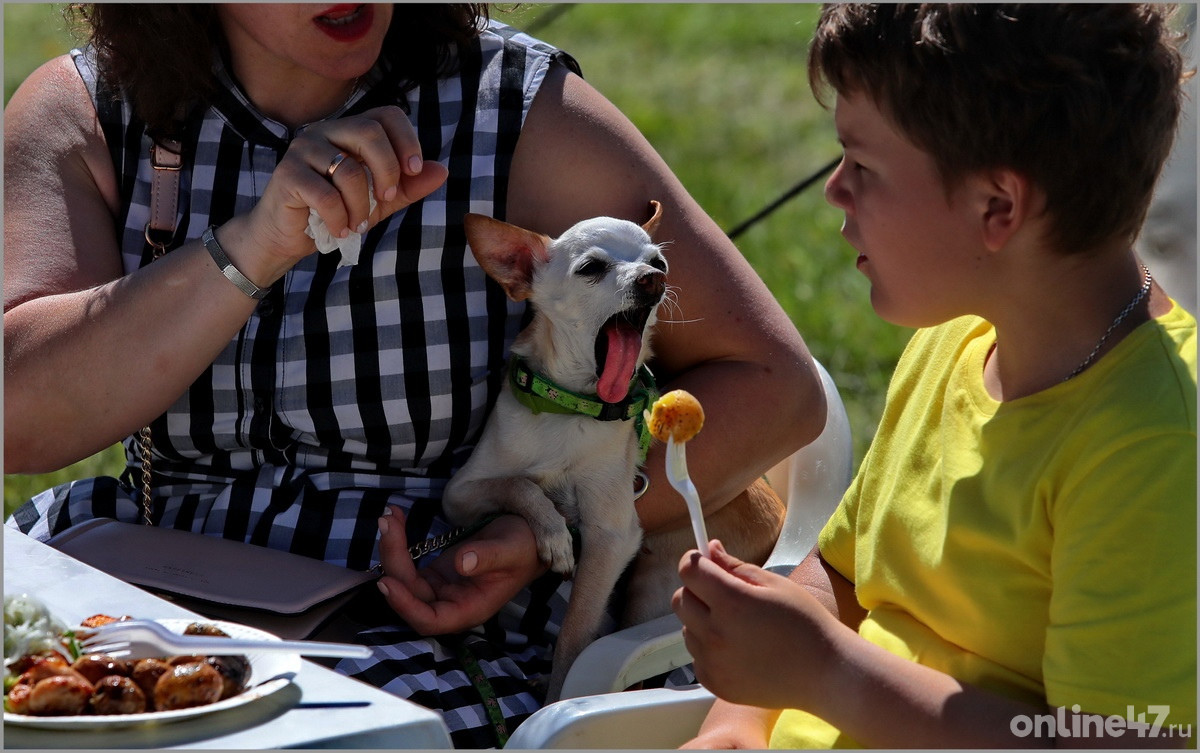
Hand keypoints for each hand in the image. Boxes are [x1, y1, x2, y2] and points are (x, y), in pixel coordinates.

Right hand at [239, 105, 448, 280]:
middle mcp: (326, 131)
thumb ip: (408, 187)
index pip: (387, 115)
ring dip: (361, 206)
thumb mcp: (379, 202)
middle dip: (388, 171)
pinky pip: (325, 194)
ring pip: (349, 169)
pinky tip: (340, 229)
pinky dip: (340, 218)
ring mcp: (303, 149)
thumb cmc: (335, 213)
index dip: (407, 141)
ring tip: (358, 224)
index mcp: (350, 131)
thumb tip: (441, 171)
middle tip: (387, 200)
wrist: (288, 237)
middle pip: (369, 132)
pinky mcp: (287, 174)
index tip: (413, 172)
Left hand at [375, 506, 548, 634]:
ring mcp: (441, 588)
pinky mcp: (437, 572)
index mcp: (469, 609)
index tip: (388, 581)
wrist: (531, 536)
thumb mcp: (511, 550)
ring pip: (405, 579)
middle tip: (387, 525)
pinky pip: (410, 563)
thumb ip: (487, 557)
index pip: (430, 620)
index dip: (405, 606)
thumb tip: (462, 563)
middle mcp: (451, 603)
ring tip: (389, 517)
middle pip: (410, 595)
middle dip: (393, 562)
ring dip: (392, 550)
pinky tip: (396, 518)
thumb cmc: (527, 547)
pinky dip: (399, 543)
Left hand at [672, 540, 839, 709]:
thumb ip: (735, 567)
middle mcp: (715, 635)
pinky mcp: (715, 684)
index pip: (689, 571)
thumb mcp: (774, 585)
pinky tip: (737, 648)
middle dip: (696, 590)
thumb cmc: (805, 624)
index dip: (695, 561)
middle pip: (681, 600)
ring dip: (701, 621)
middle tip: (723, 592)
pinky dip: (708, 649)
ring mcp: (713, 663)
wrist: (824, 674)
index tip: (704, 561)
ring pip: (686, 629)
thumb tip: (709, 549)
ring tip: (735, 625)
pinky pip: (696, 656)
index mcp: (732, 603)